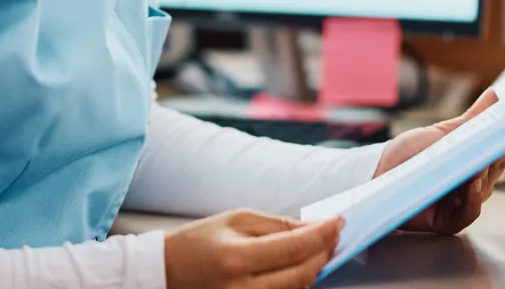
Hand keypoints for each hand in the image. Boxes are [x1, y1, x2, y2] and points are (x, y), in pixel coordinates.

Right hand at [163, 209, 341, 288]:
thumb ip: (278, 225)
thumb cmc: (198, 242)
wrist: (165, 273)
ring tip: (320, 248)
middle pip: (302, 274)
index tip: (338, 222)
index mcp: (236, 258)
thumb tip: (314, 228)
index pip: (295, 248)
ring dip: (314, 269)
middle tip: (334, 235)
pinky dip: (298, 283)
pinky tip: (301, 267)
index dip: (322, 234)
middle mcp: (241, 288)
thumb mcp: (236, 221)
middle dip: (324, 252)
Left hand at [373, 89, 504, 235]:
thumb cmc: (408, 154)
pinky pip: (467, 215)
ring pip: (482, 192)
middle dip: (493, 160)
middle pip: (493, 172)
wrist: (376, 174)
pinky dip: (472, 202)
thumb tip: (494, 96)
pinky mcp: (448, 221)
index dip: (503, 142)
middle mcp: (470, 183)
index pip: (497, 153)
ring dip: (482, 180)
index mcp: (472, 161)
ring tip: (477, 168)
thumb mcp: (441, 134)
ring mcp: (460, 203)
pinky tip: (471, 187)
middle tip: (491, 146)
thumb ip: (470, 120)